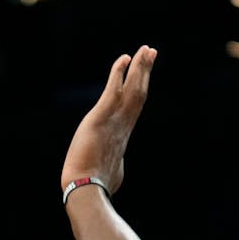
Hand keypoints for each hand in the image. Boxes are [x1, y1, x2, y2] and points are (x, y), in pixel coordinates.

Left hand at [59, 45, 156, 195]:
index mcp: (122, 137)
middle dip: (145, 73)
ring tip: (146, 50)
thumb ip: (110, 170)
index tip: (144, 78)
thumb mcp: (106, 176)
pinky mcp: (101, 117)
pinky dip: (119, 73)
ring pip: (132, 89)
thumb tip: (109, 181)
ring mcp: (114, 121)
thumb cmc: (93, 189)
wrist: (87, 189)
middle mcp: (122, 126)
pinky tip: (124, 58)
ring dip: (139, 68)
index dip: (139, 91)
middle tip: (151, 53)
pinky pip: (113, 89)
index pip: (133, 109)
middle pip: (138, 94)